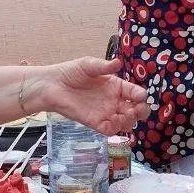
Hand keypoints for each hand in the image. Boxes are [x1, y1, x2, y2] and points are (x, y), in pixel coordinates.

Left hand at [33, 57, 149, 135]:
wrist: (52, 86)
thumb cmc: (71, 72)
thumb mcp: (88, 65)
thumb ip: (104, 66)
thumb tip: (118, 62)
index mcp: (117, 86)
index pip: (135, 93)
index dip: (140, 96)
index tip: (139, 96)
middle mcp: (114, 101)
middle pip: (136, 111)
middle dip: (140, 112)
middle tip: (135, 110)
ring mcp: (106, 113)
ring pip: (126, 123)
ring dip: (128, 122)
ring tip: (121, 116)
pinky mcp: (95, 123)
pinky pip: (110, 131)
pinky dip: (114, 129)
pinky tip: (110, 122)